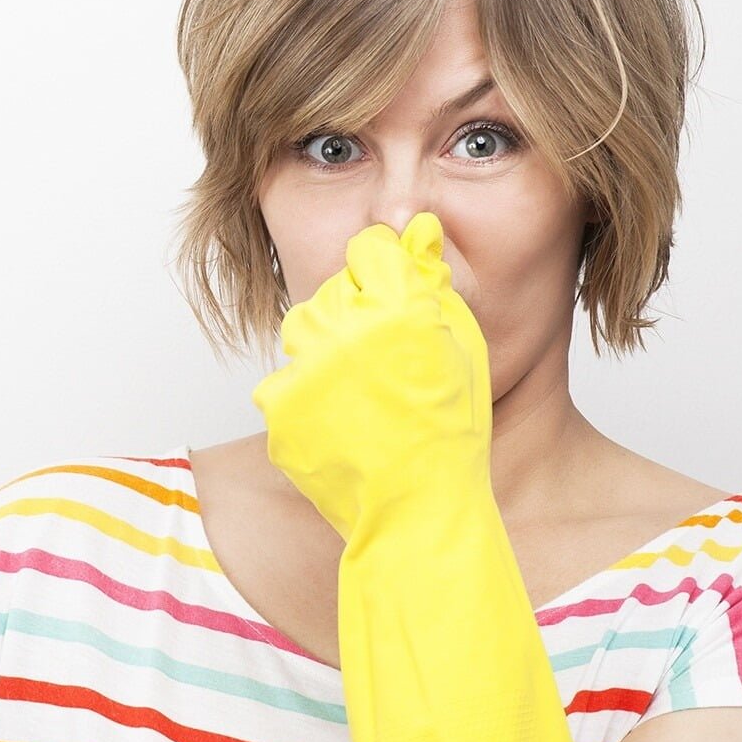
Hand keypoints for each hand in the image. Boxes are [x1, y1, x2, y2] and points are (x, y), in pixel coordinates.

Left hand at [250, 211, 490, 540]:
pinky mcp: (278, 406)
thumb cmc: (452, 431)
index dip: (382, 273)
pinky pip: (283, 380)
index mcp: (400, 307)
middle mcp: (346, 329)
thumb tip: (418, 230)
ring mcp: (306, 369)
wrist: (417, 510)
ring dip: (325, 349)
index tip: (390, 297)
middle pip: (333, 290)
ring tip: (360, 391)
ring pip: (301, 328)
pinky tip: (339, 422)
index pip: (369, 248)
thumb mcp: (463, 348)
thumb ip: (435, 283)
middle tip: (383, 364)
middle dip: (354, 315)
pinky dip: (304, 397)